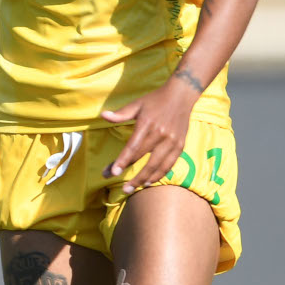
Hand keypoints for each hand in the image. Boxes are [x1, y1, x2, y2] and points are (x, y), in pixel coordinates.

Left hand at [100, 73, 204, 193]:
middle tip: (123, 189)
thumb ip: (120, 113)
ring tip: (134, 188)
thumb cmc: (155, 100)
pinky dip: (160, 174)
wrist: (181, 95)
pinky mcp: (180, 145)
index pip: (133, 146)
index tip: (113, 172)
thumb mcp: (137, 104)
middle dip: (133, 176)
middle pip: (145, 159)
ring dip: (146, 178)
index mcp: (147, 124)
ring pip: (158, 165)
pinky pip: (170, 163)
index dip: (122, 161)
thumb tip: (103, 115)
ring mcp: (172, 140)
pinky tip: (150, 181)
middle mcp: (160, 134)